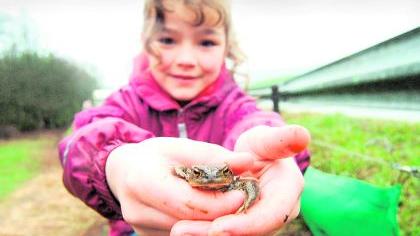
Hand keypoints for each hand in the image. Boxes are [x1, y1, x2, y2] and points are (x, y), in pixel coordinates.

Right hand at [106, 137, 253, 234]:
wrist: (123, 172)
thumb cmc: (156, 156)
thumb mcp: (183, 147)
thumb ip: (215, 157)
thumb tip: (249, 161)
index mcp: (143, 182)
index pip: (188, 203)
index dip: (219, 203)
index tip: (243, 194)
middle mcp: (138, 211)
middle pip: (190, 223)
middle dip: (221, 215)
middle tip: (243, 201)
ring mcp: (141, 229)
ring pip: (187, 233)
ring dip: (212, 222)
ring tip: (227, 204)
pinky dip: (198, 226)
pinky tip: (208, 213)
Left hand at [171, 125, 309, 234]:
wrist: (253, 158)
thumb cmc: (261, 146)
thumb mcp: (267, 140)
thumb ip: (282, 140)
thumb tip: (303, 135)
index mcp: (288, 191)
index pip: (271, 215)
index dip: (247, 224)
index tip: (218, 228)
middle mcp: (279, 212)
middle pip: (251, 232)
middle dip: (220, 234)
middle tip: (185, 231)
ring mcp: (261, 221)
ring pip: (237, 235)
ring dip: (206, 234)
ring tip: (179, 231)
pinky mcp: (245, 225)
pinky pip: (227, 231)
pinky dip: (203, 230)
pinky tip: (183, 228)